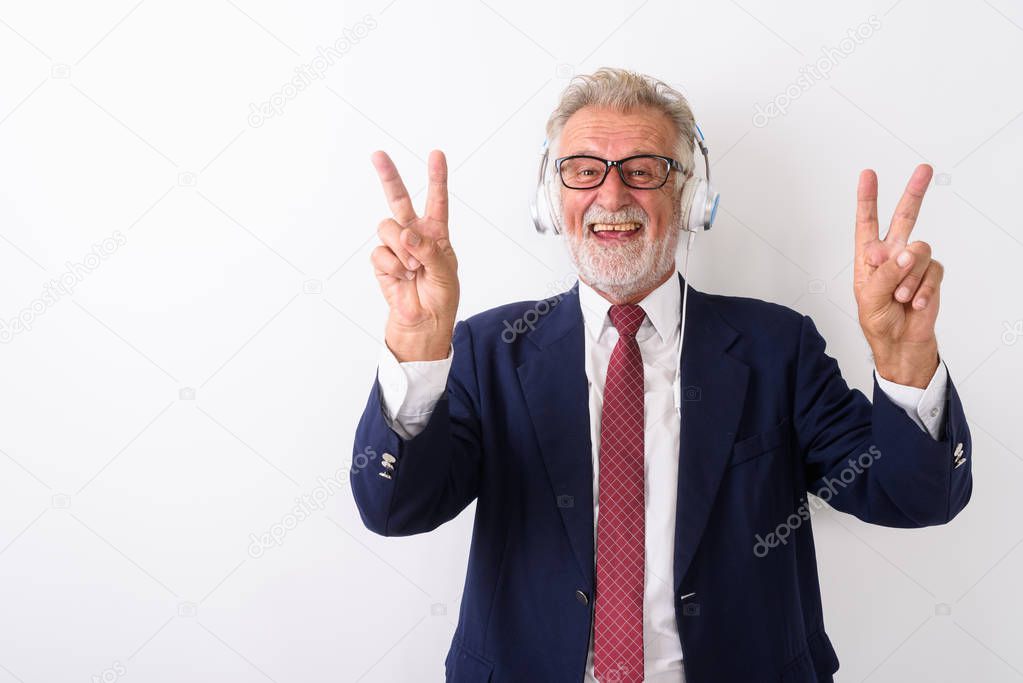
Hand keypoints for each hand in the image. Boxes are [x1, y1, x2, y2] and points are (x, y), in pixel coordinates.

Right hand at [370, 149, 458, 361]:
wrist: (423, 325)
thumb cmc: (441, 300)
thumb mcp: (445, 274)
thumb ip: (429, 250)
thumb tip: (407, 234)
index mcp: (436, 235)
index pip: (437, 201)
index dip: (437, 178)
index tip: (436, 155)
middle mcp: (414, 236)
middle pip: (399, 200)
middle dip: (388, 176)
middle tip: (378, 155)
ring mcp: (396, 248)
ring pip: (388, 228)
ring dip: (401, 248)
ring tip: (413, 268)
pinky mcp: (381, 262)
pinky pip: (380, 253)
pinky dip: (392, 266)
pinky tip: (402, 278)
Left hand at [854, 164, 941, 387]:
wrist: (901, 343)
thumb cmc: (878, 321)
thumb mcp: (869, 297)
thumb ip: (885, 272)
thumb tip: (905, 253)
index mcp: (869, 256)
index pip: (867, 223)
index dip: (867, 199)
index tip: (868, 175)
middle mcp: (892, 254)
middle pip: (904, 218)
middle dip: (914, 193)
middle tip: (923, 169)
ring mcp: (913, 264)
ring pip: (919, 252)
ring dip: (909, 278)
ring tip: (900, 297)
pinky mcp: (931, 276)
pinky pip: (932, 272)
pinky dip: (923, 289)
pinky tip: (915, 303)